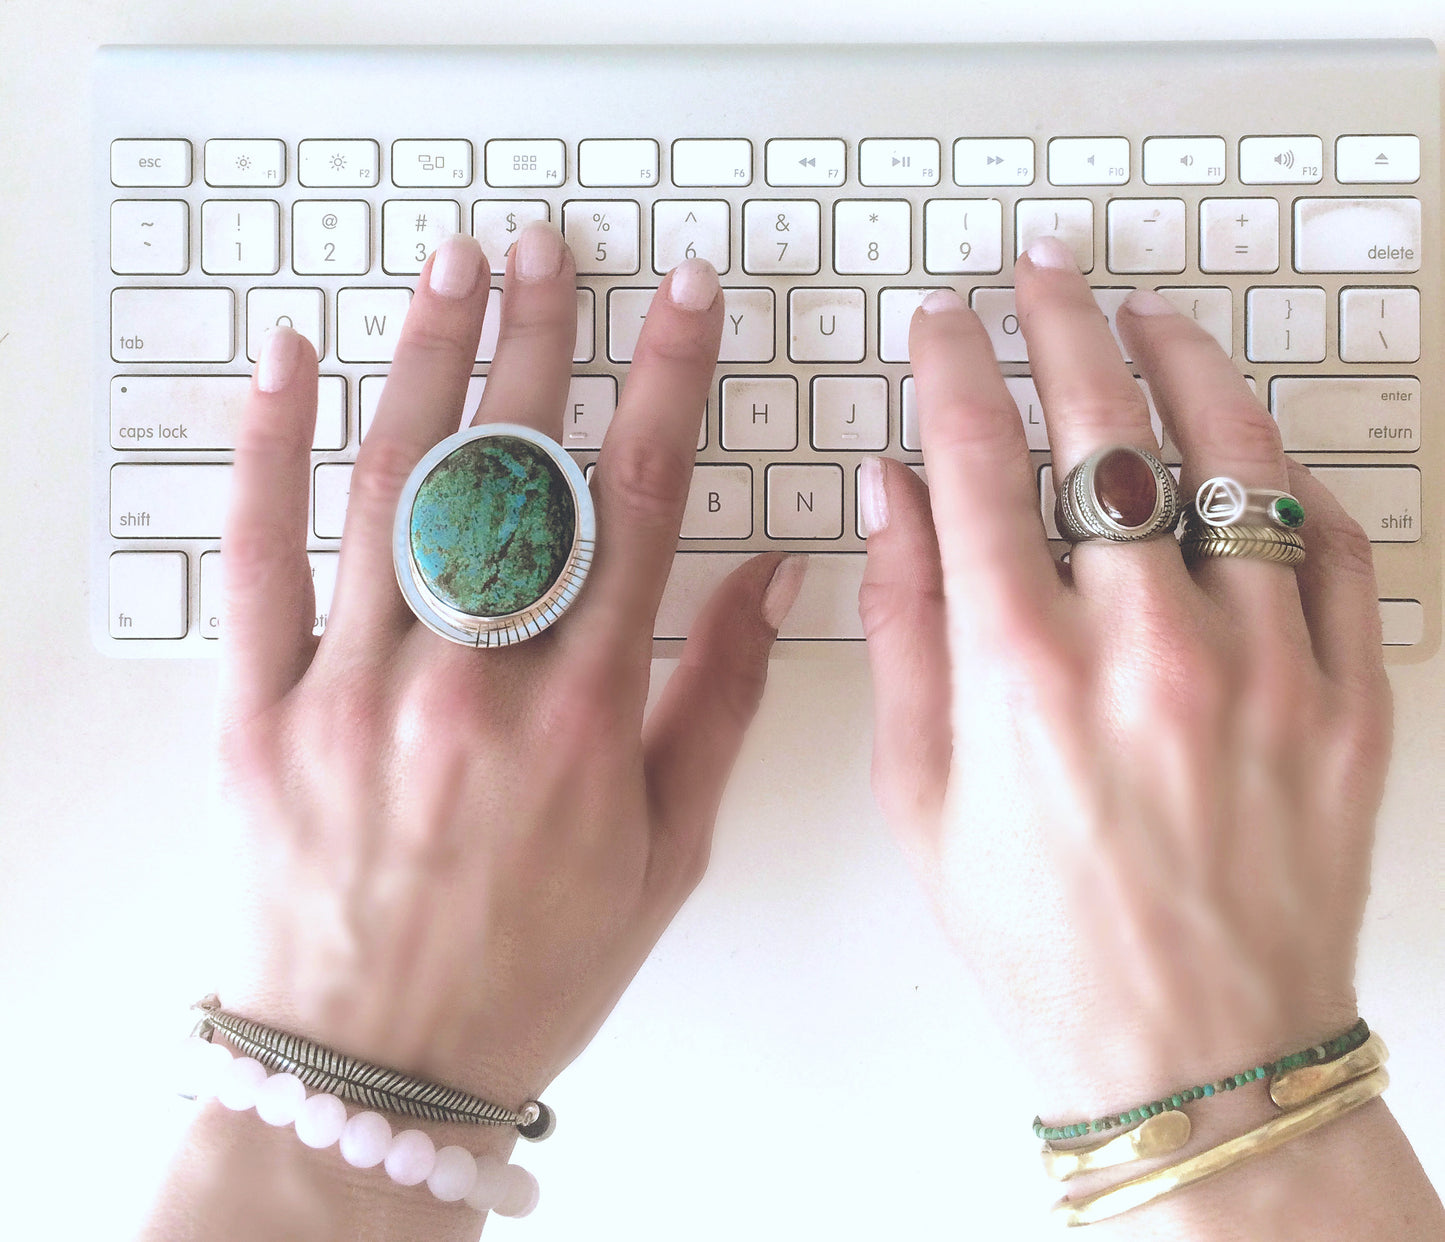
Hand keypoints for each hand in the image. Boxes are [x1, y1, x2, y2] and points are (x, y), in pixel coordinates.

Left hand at [209, 224, 804, 1128]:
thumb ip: (718, 701)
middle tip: (553, 247)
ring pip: (395, 488)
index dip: (668, 380)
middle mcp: (470, 692)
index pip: (636, 505)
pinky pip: (257, 561)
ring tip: (453, 266)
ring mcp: (353, 695)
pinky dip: (269, 448)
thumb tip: (769, 574)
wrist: (376, 1069)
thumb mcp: (666, 853)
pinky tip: (292, 363)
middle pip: (515, 471)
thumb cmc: (531, 968)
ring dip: (429, 358)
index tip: (684, 299)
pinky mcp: (258, 714)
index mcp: (583, 723)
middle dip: (542, 336)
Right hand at [858, 238, 1390, 1129]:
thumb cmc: (1044, 939)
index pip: (979, 462)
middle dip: (1061, 325)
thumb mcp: (924, 796)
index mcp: (1023, 677)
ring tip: (1149, 318)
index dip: (953, 368)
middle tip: (1042, 273)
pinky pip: (1331, 545)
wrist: (1193, 1052)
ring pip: (1232, 458)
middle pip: (1103, 430)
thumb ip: (903, 628)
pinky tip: (1250, 453)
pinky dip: (1287, 481)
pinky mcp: (1346, 698)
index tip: (941, 324)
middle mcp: (1148, 652)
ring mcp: (1265, 668)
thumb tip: (892, 496)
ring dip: (1183, 367)